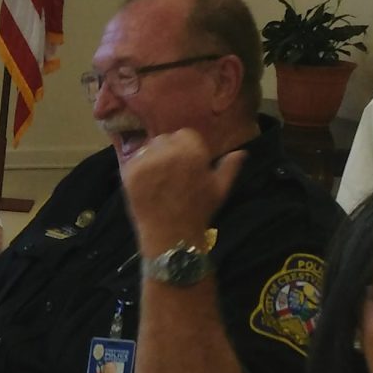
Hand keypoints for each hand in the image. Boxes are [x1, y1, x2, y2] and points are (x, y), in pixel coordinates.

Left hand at [119, 127, 244, 256]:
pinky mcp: (129, 172)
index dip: (187, 149)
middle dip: (168, 152)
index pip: (185, 135)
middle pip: (165, 140)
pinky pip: (133, 161)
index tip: (187, 165)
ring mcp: (146, 160)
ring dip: (152, 159)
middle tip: (171, 173)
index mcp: (192, 150)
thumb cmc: (199, 212)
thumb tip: (243, 153)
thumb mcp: (219, 189)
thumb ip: (230, 167)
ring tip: (157, 179)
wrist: (171, 236)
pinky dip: (138, 169)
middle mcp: (167, 150)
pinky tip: (146, 184)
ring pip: (148, 148)